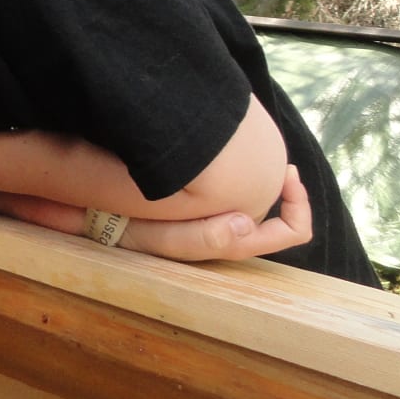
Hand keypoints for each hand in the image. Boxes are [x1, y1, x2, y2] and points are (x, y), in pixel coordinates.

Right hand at [121, 164, 314, 262]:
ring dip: (270, 182)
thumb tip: (247, 223)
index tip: (288, 173)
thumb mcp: (162, 235)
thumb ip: (203, 237)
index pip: (289, 232)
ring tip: (268, 156)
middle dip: (286, 189)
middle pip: (280, 218)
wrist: (101, 213)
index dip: (298, 206)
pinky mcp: (204, 203)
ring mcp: (217, 218)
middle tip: (285, 164)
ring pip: (262, 204)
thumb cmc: (133, 226)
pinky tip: (235, 155)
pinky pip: (240, 192)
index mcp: (230, 243)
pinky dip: (249, 175)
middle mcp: (229, 233)